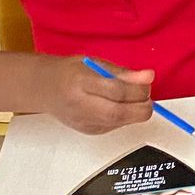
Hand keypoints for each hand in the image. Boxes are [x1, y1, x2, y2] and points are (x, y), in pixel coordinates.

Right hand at [39, 57, 153, 134]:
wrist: (46, 89)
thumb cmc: (71, 72)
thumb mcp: (95, 63)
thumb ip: (122, 72)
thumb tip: (148, 77)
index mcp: (80, 82)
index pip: (116, 90)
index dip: (137, 88)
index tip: (147, 81)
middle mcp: (80, 105)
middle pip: (118, 113)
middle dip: (141, 107)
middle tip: (147, 97)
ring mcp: (84, 121)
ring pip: (120, 122)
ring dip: (135, 112)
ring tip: (132, 98)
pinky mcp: (90, 131)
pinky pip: (116, 126)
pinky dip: (125, 117)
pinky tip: (119, 106)